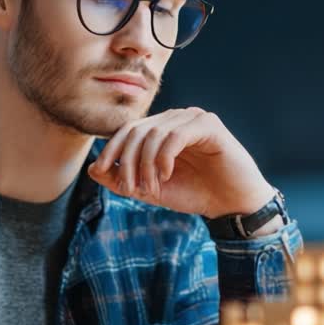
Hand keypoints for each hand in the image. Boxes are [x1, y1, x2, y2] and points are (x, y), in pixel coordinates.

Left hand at [88, 107, 275, 218]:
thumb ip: (123, 180)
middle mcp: (176, 119)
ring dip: (146, 164)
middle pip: (137, 130)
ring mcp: (193, 119)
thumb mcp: (152, 190)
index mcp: (162, 130)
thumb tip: (92, 169)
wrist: (231, 205)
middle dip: (128, 161)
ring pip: (154, 134)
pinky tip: (166, 175)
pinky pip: (176, 135)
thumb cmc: (195, 194)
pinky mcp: (209, 125)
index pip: (128, 130)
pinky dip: (164, 157)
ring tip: (151, 188)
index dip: (111, 149)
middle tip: (131, 189)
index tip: (104, 172)